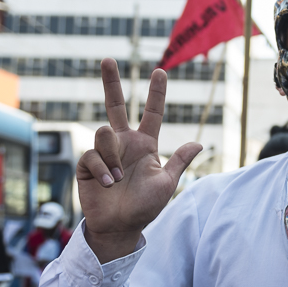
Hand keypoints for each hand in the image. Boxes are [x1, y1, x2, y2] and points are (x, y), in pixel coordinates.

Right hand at [77, 60, 202, 261]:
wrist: (120, 227)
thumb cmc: (145, 207)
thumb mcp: (167, 184)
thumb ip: (178, 162)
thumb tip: (199, 144)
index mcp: (145, 144)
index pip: (152, 113)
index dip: (156, 93)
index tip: (160, 71)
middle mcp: (123, 143)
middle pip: (116, 105)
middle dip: (111, 82)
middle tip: (108, 59)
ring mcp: (104, 152)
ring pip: (103, 132)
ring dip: (113, 156)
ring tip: (119, 179)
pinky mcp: (87, 163)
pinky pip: (92, 154)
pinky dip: (103, 169)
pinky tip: (108, 184)